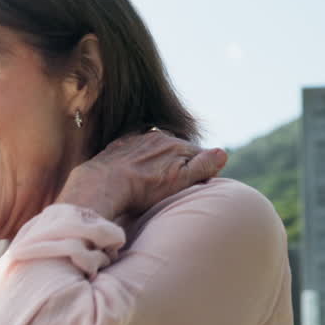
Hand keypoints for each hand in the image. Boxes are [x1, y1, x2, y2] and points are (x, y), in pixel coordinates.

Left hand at [56, 129, 226, 221]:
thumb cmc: (142, 189)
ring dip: (159, 161)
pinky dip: (138, 159)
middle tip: (170, 186)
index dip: (201, 172)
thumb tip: (223, 153)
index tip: (193, 187)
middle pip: (178, 150)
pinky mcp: (119, 145)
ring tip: (151, 181)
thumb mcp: (179, 181)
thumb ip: (202, 166)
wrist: (102, 186)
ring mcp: (137, 139)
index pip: (200, 155)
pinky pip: (135, 150)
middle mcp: (158, 136)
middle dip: (180, 164)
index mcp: (177, 145)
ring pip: (157, 149)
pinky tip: (134, 173)